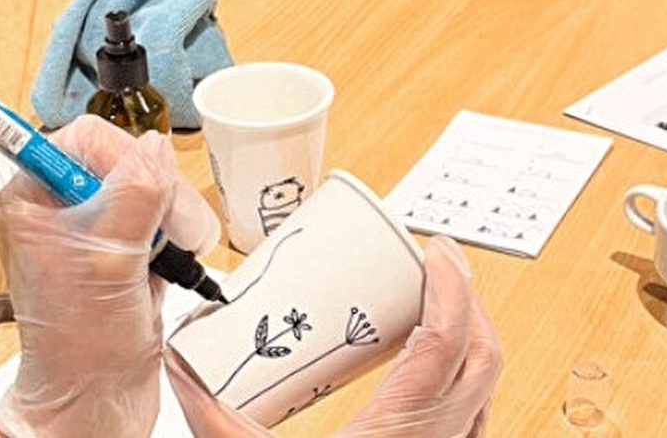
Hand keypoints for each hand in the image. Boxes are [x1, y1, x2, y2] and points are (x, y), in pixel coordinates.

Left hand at [0, 118, 221, 437]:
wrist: (96, 403)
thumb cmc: (79, 347)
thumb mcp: (108, 261)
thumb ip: (133, 195)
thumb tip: (155, 146)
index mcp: (35, 197)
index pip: (87, 136)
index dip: (125, 157)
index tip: (150, 190)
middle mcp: (63, 207)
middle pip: (131, 160)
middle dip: (162, 196)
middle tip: (175, 234)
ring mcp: (98, 228)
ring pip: (156, 189)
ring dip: (176, 222)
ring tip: (171, 260)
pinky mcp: (128, 249)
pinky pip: (167, 220)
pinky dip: (178, 242)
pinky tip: (167, 271)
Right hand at [166, 237, 501, 437]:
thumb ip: (210, 413)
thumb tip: (177, 360)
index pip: (448, 346)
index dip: (452, 287)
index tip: (436, 247)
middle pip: (484, 356)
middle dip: (468, 298)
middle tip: (435, 261)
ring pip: (488, 389)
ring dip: (471, 337)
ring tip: (436, 302)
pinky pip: (475, 420)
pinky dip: (465, 380)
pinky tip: (432, 368)